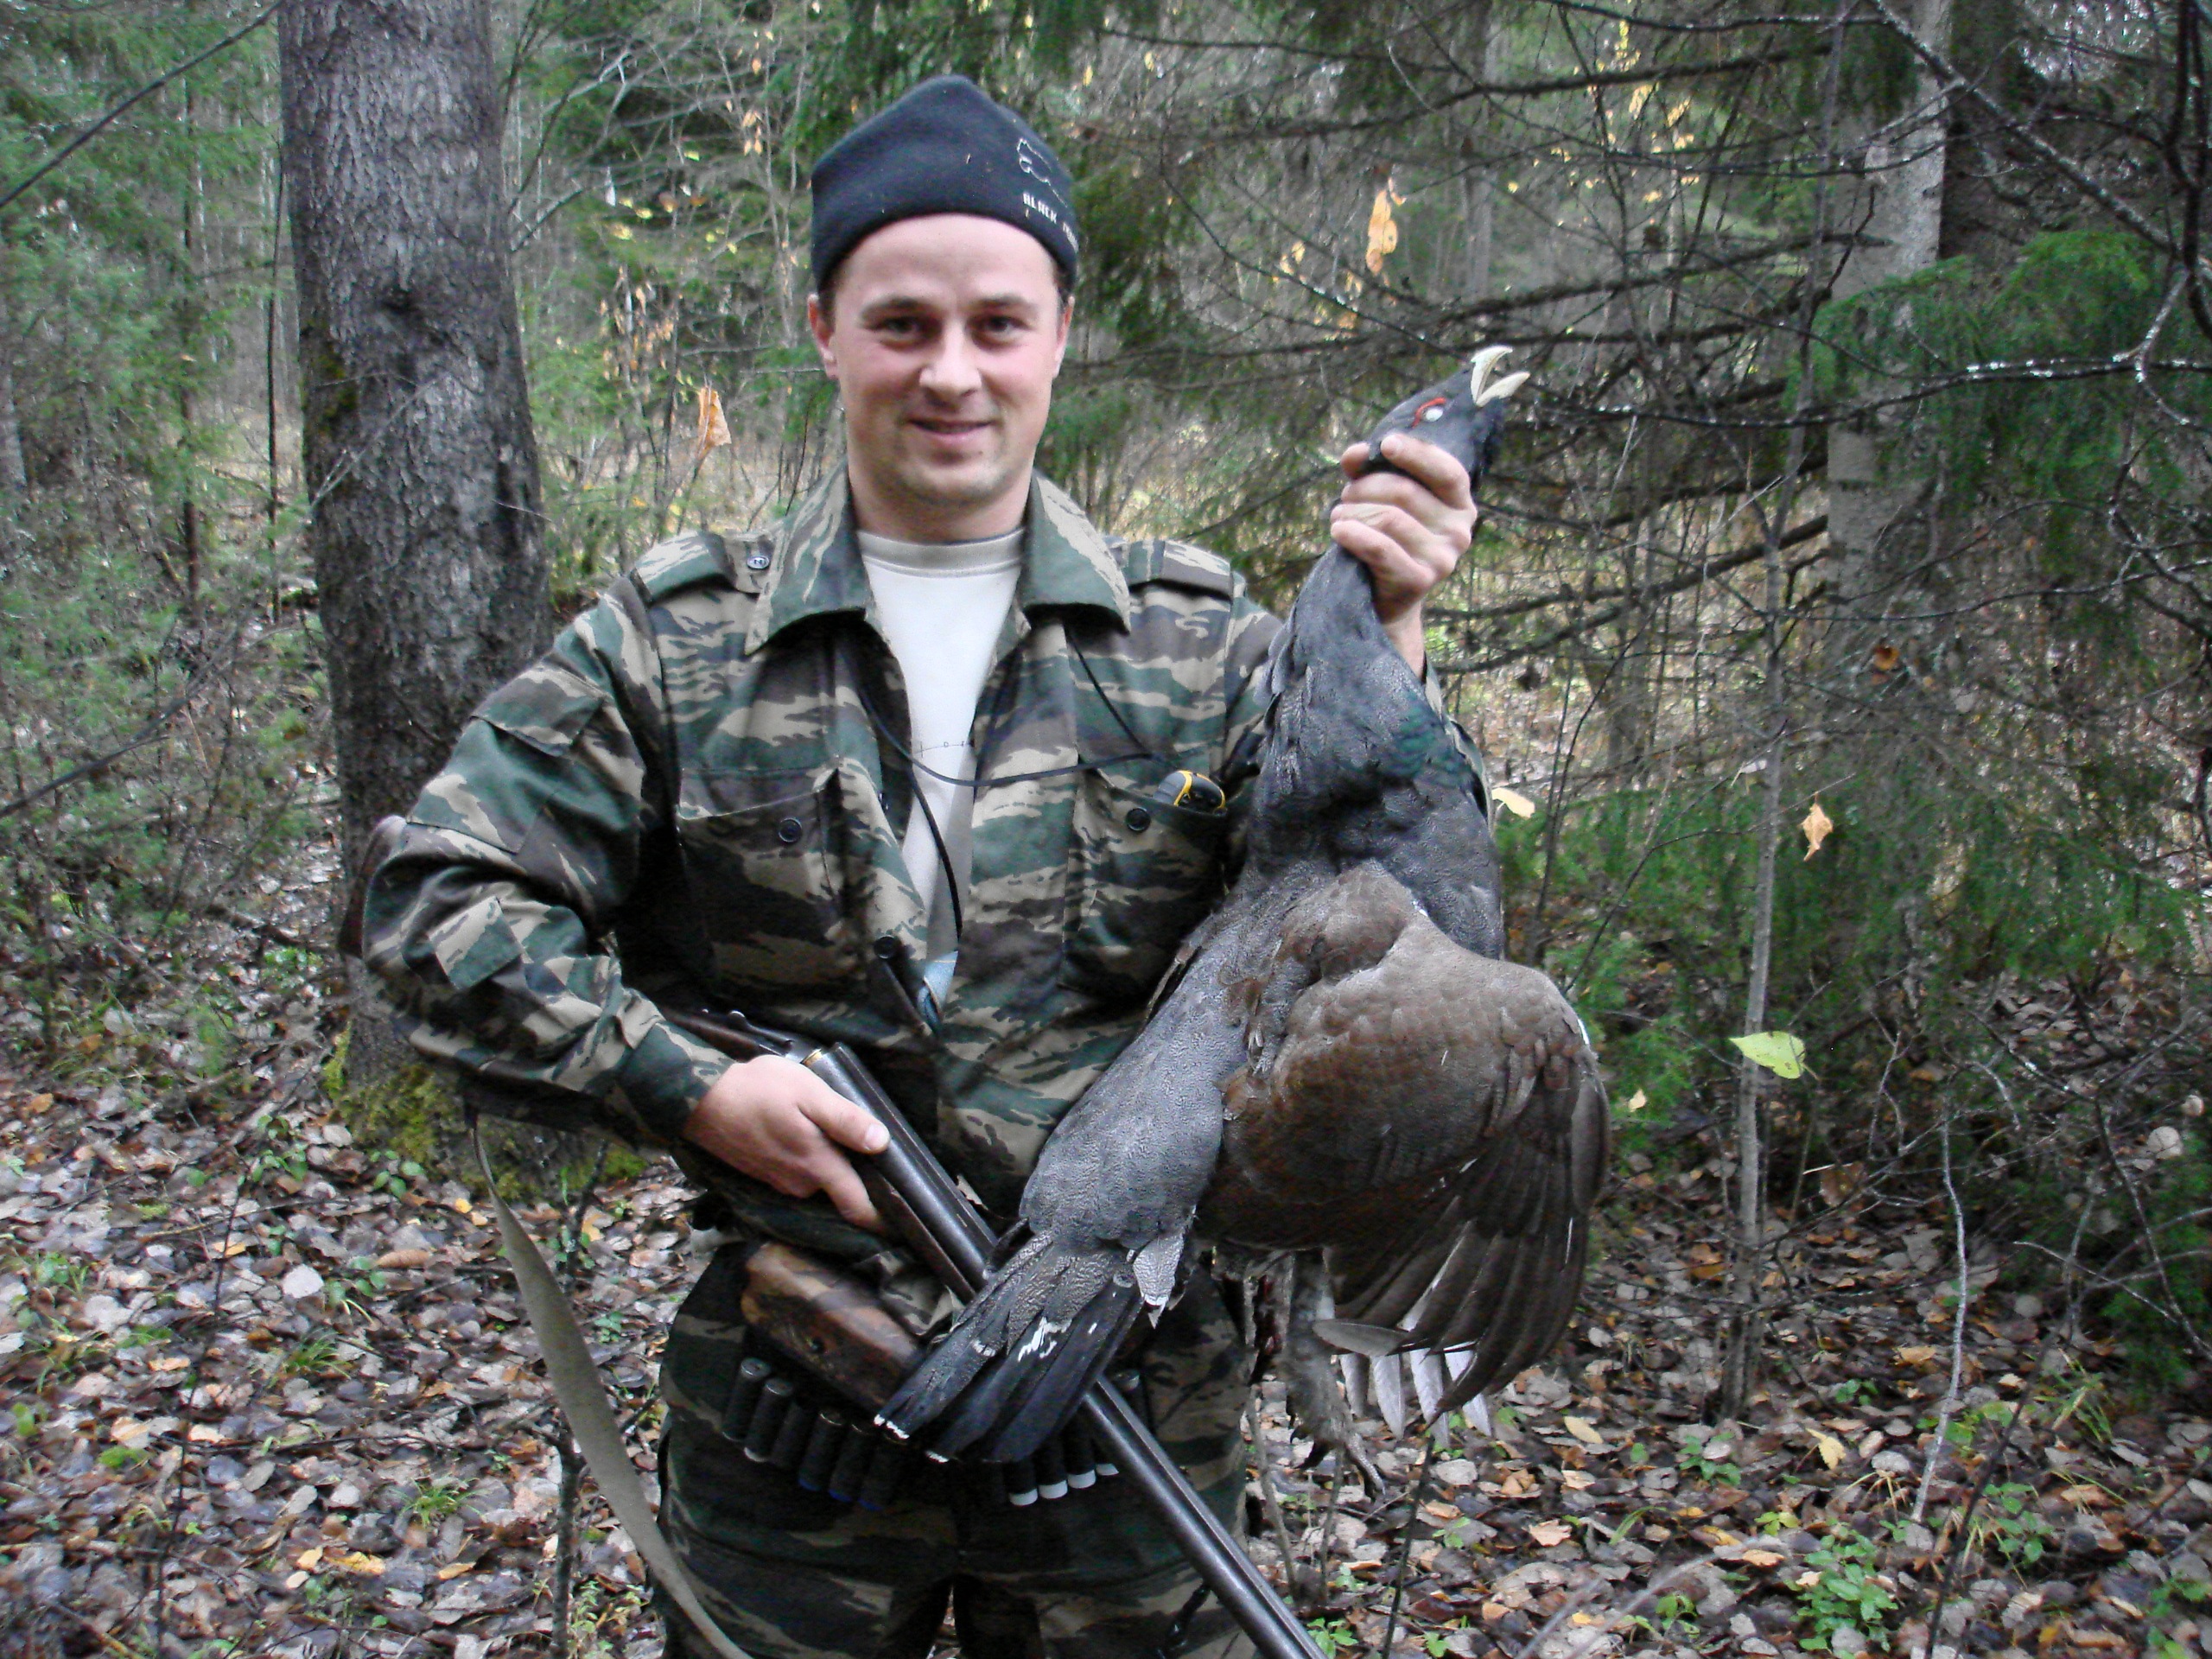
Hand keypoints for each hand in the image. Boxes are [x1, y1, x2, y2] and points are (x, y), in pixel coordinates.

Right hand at [684, 1056, 888, 1231]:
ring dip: (828, 1166)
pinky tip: (803, 1136)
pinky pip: (797, 1175)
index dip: (882, 1218)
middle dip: (856, 1177)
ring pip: (817, 1181)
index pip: (858, 1207)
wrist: (699, 1099)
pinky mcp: (763, 1175)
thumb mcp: (808, 1094)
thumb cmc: (758, 1090)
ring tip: (832, 1134)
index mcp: (817, 1166)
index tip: (904, 1221)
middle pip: (840, 1191)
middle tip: (870, 1150)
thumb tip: (882, 1144)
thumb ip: (845, 1121)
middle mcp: (800, 1184)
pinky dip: (806, 1161)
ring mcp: (778, 1182)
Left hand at [1330, 431, 1476, 671]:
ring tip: (1339, 519)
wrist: (1385, 599)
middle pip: (1404, 491)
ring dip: (1352, 513)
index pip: (1447, 470)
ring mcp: (1442, 558)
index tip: (1386, 445)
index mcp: (1459, 504)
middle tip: (1345, 498)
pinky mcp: (1419, 580)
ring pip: (1387, 517)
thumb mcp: (1381, 499)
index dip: (1416, 454)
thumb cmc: (1385, 539)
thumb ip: (1370, 470)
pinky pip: (1380, 547)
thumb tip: (1357, 452)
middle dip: (1363, 489)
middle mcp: (1458, 531)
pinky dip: (1353, 535)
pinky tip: (1338, 531)